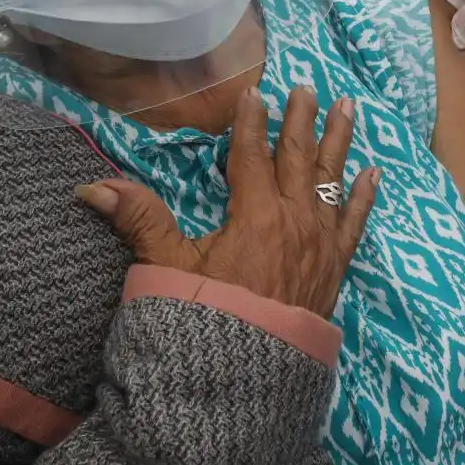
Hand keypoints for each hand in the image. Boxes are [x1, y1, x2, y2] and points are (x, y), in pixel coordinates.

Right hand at [78, 87, 379, 316]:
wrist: (248, 379)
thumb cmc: (207, 320)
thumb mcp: (168, 269)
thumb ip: (138, 220)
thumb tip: (93, 188)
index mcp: (255, 216)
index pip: (252, 157)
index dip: (250, 124)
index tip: (254, 92)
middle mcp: (294, 222)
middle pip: (298, 158)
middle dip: (300, 119)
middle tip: (306, 86)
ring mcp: (320, 244)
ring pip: (332, 180)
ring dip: (338, 141)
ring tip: (347, 106)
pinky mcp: (335, 268)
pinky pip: (354, 222)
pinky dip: (363, 196)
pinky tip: (372, 173)